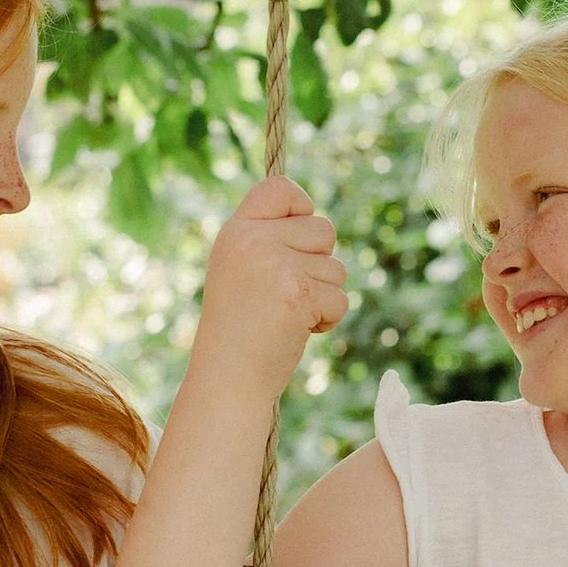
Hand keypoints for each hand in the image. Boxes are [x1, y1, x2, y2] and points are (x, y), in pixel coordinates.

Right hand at [192, 176, 349, 404]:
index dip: (302, 207)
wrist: (227, 378)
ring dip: (323, 295)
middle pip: (323, 229)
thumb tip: (319, 224)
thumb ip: (271, 240)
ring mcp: (275, 265)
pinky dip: (327, 319)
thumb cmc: (239, 328)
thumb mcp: (242, 269)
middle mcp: (253, 241)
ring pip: (336, 267)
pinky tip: (297, 331)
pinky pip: (340, 298)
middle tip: (286, 294)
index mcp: (235, 231)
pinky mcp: (298, 294)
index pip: (280, 187)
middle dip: (319, 264)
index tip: (298, 239)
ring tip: (287, 315)